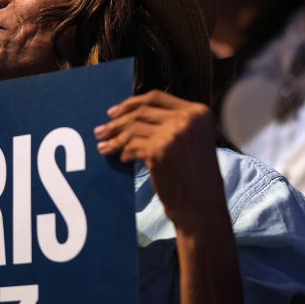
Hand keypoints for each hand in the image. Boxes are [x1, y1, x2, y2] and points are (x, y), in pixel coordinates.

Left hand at [94, 90, 223, 231]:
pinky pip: (132, 146)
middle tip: (101, 130)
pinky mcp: (160, 151)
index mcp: (198, 112)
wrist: (203, 205)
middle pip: (141, 111)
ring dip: (115, 138)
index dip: (131, 103)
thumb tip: (132, 115)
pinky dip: (124, 152)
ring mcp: (174, 134)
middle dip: (117, 121)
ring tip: (104, 146)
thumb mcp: (192, 140)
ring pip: (133, 128)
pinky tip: (122, 159)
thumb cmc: (196, 177)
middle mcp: (188, 119)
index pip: (156, 98)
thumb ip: (171, 123)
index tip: (114, 112)